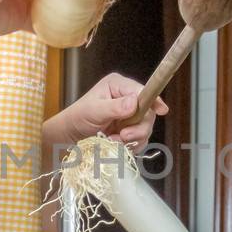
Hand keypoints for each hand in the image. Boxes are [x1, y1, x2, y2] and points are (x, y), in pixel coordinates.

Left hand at [44, 72, 167, 154]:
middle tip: (124, 136)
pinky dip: (131, 145)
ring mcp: (130, 116)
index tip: (161, 110)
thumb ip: (114, 107)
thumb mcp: (94, 110)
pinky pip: (140, 140)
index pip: (142, 91)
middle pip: (148, 112)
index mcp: (118, 86)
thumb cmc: (78, 117)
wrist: (70, 136)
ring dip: (132, 138)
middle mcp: (127, 99)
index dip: (154, 101)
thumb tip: (134, 103)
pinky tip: (117, 145)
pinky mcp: (130, 130)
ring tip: (114, 140)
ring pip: (146, 128)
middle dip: (138, 127)